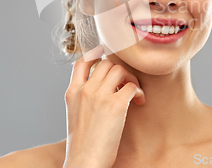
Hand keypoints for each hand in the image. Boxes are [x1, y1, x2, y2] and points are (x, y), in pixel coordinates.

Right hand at [63, 45, 145, 167]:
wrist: (84, 162)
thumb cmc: (83, 145)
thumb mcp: (75, 115)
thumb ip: (84, 98)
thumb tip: (100, 88)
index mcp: (72, 92)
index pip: (82, 61)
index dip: (96, 53)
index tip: (106, 54)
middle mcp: (85, 90)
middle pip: (106, 63)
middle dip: (120, 70)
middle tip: (126, 84)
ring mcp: (99, 96)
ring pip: (120, 70)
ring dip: (131, 78)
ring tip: (134, 94)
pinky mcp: (116, 105)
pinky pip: (132, 86)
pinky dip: (139, 92)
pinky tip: (140, 102)